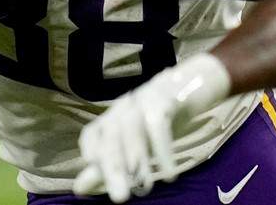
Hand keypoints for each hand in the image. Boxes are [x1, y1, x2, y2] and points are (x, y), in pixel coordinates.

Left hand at [73, 54, 230, 201]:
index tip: (94, 166)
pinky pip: (160, 125)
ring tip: (142, 185)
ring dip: (136, 157)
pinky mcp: (165, 98)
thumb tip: (78, 189)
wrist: (196, 83)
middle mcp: (126, 106)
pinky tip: (170, 174)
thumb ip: (109, 165)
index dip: (91, 149)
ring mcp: (144, 100)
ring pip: (132, 128)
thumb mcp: (137, 142)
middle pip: (112, 136)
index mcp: (116, 116)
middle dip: (114, 167)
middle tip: (120, 198)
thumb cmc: (162, 116)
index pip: (94, 131)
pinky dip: (164, 151)